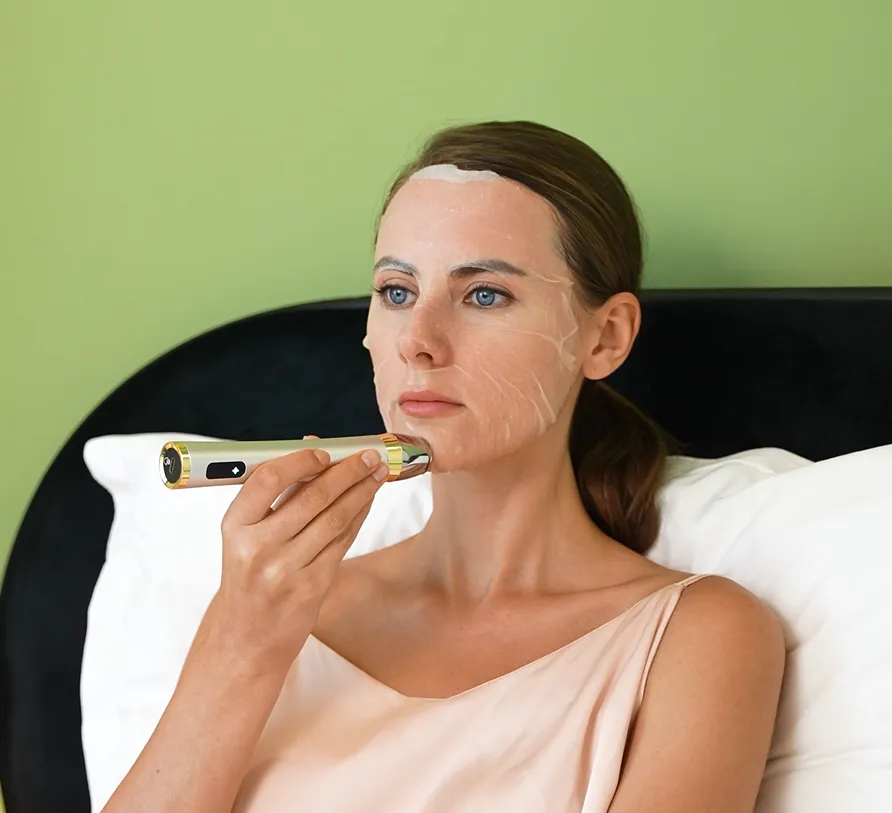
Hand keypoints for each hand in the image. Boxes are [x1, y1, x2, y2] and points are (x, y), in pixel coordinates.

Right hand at [207, 435, 389, 675]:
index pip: (267, 480)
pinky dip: (358, 516)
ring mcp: (286, 570)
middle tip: (369, 455)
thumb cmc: (249, 574)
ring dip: (361, 491)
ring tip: (378, 473)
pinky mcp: (313, 586)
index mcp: (236, 526)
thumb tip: (315, 446)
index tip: (325, 451)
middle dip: (347, 471)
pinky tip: (368, 500)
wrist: (248, 636)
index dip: (300, 461)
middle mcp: (258, 548)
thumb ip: (278, 492)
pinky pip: (342, 542)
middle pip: (311, 497)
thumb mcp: (248, 534)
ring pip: (334, 519)